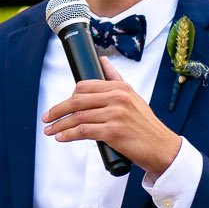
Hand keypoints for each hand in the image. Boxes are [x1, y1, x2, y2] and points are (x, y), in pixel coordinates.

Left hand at [43, 56, 180, 175]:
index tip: (61, 107)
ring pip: (78, 117)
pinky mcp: (113, 132)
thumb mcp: (133, 97)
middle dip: (58, 110)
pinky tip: (61, 138)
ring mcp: (115, 114)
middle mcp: (117, 98)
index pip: (85, 86)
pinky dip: (68, 135)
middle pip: (77, 100)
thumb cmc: (145, 125)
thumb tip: (103, 59)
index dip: (69, 96)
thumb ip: (116, 79)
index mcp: (120, 87)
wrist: (161, 148)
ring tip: (50, 130)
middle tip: (46, 118)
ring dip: (59, 125)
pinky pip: (83, 131)